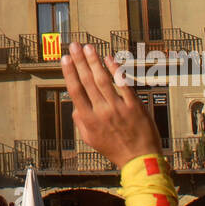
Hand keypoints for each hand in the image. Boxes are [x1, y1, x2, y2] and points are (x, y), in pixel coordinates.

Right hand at [61, 42, 160, 167]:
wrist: (140, 159)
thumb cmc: (114, 149)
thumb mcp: (91, 140)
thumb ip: (80, 122)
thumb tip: (75, 104)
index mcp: (89, 120)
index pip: (76, 91)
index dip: (69, 73)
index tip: (65, 59)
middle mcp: (102, 111)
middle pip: (87, 81)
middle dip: (79, 61)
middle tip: (73, 46)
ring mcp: (118, 107)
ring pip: (103, 79)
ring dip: (94, 61)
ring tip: (88, 47)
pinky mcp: (134, 105)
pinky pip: (123, 84)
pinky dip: (115, 70)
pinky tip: (109, 58)